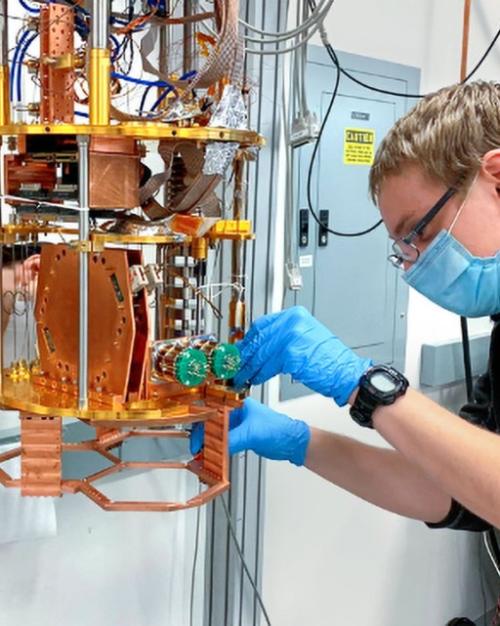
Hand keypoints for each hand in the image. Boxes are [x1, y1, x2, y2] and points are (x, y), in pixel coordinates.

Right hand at [190, 398, 310, 465]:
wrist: (292, 443)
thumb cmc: (279, 430)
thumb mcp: (252, 434)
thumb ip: (231, 440)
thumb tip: (214, 447)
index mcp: (239, 403)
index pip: (214, 409)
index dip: (202, 421)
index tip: (195, 434)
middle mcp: (237, 412)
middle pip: (213, 421)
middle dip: (203, 434)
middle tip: (197, 447)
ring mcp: (239, 424)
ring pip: (217, 432)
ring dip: (209, 442)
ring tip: (201, 453)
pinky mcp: (241, 436)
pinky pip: (224, 441)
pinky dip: (217, 448)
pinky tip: (211, 455)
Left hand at [233, 306, 371, 405]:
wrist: (346, 372)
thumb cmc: (329, 360)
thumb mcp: (305, 337)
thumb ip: (283, 337)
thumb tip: (260, 346)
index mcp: (295, 316)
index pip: (262, 324)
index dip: (248, 339)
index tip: (240, 349)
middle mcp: (292, 322)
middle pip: (259, 338)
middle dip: (245, 354)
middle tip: (237, 364)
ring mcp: (291, 337)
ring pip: (261, 353)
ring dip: (250, 367)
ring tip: (244, 375)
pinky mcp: (290, 354)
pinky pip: (268, 366)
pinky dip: (260, 374)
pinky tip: (256, 378)